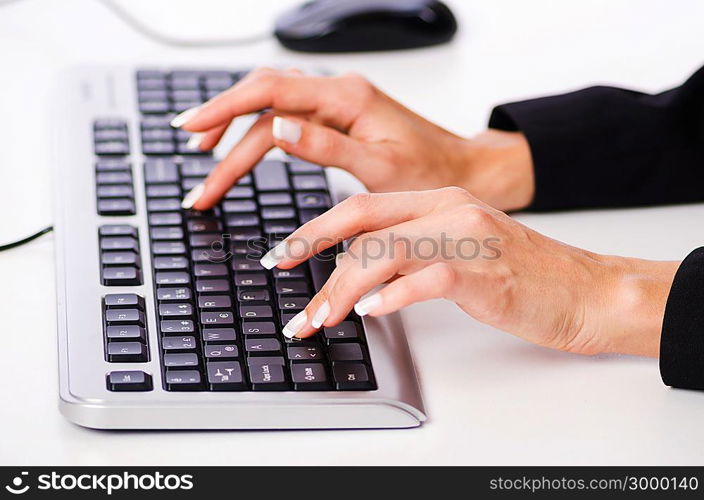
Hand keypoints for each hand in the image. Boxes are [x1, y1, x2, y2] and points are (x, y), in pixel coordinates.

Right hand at [173, 67, 534, 211]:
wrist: (460, 170)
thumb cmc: (429, 171)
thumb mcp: (380, 167)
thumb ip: (328, 146)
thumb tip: (278, 128)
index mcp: (346, 98)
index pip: (270, 92)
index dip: (225, 109)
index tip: (192, 129)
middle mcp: (337, 92)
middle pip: (262, 97)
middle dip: (222, 127)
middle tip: (194, 162)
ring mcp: (335, 103)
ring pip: (270, 105)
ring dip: (235, 129)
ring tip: (205, 157)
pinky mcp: (337, 117)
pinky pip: (286, 115)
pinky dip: (257, 130)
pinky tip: (242, 145)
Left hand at [261, 187, 678, 356]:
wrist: (586, 291)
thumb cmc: (522, 276)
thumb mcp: (459, 250)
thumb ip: (411, 253)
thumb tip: (357, 277)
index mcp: (438, 202)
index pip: (361, 208)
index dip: (314, 230)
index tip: (282, 255)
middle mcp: (449, 210)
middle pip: (362, 223)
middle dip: (312, 253)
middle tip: (285, 287)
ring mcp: (469, 238)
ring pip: (386, 249)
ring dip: (342, 287)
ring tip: (319, 318)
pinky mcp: (486, 272)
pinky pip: (428, 277)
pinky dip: (393, 295)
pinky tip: (370, 311)